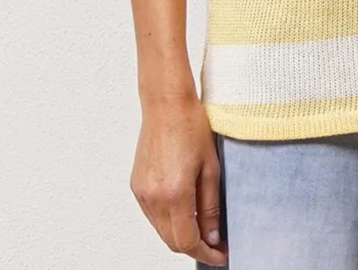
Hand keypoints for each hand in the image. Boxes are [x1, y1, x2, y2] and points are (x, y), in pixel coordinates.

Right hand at [129, 94, 227, 265]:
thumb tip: (213, 236)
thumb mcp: (211, 167)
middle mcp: (153, 197)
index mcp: (174, 193)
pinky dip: (168, 220)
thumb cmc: (192, 126)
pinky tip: (184, 210)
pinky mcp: (136, 185)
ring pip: (161, 230)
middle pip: (172, 241)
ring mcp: (142, 192)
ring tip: (203, 226)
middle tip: (216, 243)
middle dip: (194, 247)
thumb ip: (210, 206)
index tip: (221, 255)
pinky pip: (152, 215)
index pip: (187, 241)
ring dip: (180, 234)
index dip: (206, 253)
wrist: (166, 104)